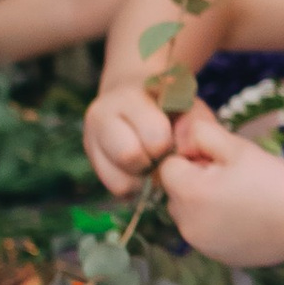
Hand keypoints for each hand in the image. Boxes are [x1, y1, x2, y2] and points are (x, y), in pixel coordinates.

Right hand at [86, 74, 185, 194]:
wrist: (138, 95)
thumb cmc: (170, 104)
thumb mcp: (187, 105)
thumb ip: (192, 124)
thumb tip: (183, 152)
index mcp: (129, 98)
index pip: (154, 135)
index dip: (168, 145)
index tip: (172, 140)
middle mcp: (102, 115)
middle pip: (128, 156)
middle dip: (152, 163)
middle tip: (161, 156)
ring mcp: (91, 139)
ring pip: (119, 181)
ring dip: (142, 180)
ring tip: (152, 164)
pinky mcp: (92, 160)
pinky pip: (116, 190)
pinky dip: (134, 187)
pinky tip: (142, 171)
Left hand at [159, 107, 283, 263]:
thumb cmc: (275, 180)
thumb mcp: (238, 147)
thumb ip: (202, 134)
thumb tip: (182, 137)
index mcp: (189, 193)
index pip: (168, 167)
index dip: (191, 159)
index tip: (220, 161)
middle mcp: (186, 223)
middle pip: (175, 193)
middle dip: (194, 183)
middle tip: (231, 179)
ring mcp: (201, 244)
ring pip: (188, 215)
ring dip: (202, 205)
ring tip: (239, 199)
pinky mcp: (217, 257)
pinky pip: (205, 233)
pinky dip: (216, 225)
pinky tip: (246, 219)